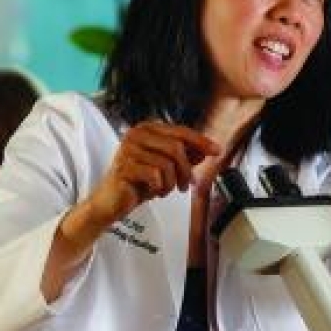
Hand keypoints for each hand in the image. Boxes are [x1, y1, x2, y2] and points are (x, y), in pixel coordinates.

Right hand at [83, 121, 221, 229]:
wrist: (112, 201)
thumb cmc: (140, 182)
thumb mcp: (168, 168)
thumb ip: (185, 156)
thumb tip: (207, 150)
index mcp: (148, 129)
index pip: (181, 131)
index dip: (201, 142)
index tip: (218, 151)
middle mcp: (136, 134)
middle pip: (176, 147)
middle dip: (186, 170)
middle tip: (186, 185)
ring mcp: (128, 149)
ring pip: (167, 163)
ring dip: (172, 182)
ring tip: (166, 190)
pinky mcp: (123, 166)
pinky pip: (155, 175)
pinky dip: (160, 187)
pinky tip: (154, 191)